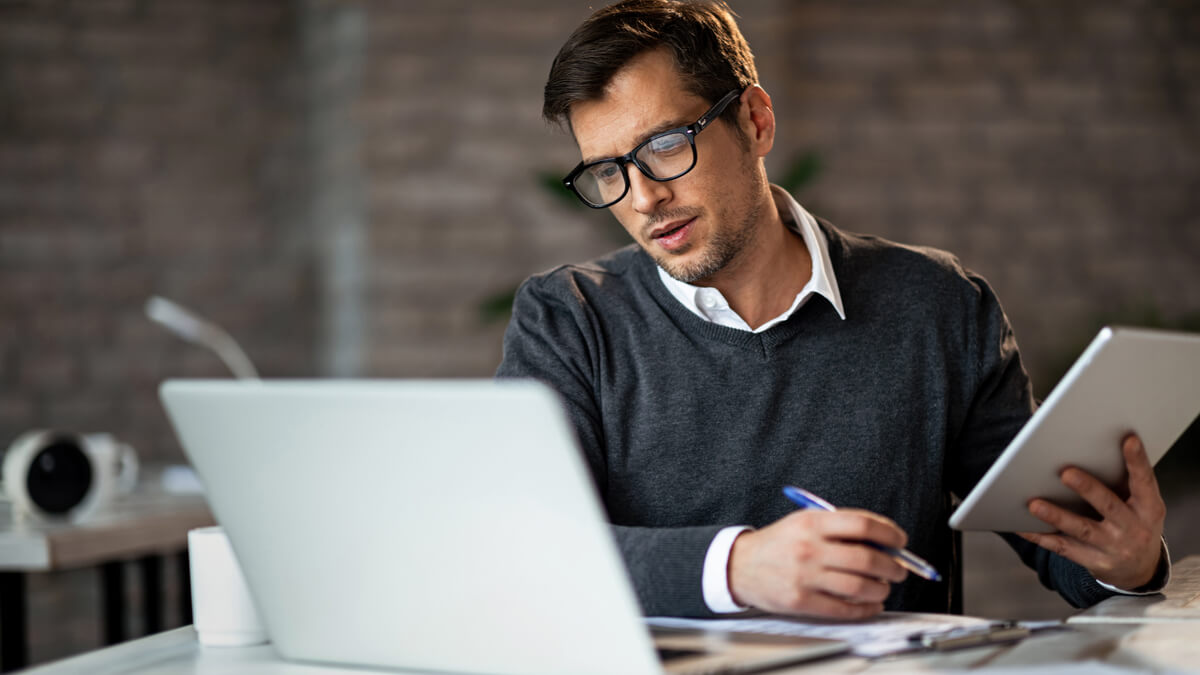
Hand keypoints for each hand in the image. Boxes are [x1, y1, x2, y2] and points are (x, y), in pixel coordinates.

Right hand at [728, 509, 907, 618]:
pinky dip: (865, 609)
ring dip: (881, 589)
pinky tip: (870, 605)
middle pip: (867, 558)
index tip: (900, 541)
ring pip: (860, 586)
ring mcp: (805, 576)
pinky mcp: (801, 601)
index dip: (890, 533)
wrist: (741, 566)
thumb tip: (885, 543)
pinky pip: (844, 609)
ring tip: (883, 587)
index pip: (863, 525)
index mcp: (812, 523)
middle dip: (892, 566)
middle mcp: (809, 548)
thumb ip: (841, 528)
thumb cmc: (780, 543)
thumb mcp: (805, 522)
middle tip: (899, 570)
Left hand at [1018, 434, 1165, 589]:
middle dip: (1088, 489)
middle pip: (1109, 505)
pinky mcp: (1094, 561)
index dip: (1138, 461)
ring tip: (1034, 504)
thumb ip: (1125, 482)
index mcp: (1149, 508)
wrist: (1141, 570)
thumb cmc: (1135, 524)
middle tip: (1066, 472)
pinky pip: (1063, 548)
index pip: (1144, 481)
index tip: (1129, 440)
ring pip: (1082, 529)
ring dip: (1057, 516)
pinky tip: (1021, 526)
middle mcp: (1134, 528)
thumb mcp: (1142, 506)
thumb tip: (1093, 448)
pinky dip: (1040, 536)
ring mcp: (1114, 547)